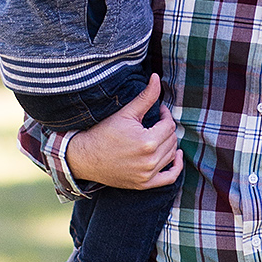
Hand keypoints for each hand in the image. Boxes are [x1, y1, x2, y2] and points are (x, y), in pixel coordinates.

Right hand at [66, 73, 182, 188]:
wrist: (84, 157)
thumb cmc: (103, 132)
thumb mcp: (125, 113)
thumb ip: (146, 97)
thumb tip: (157, 77)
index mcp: (147, 142)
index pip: (169, 125)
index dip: (165, 115)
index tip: (158, 110)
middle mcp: (150, 161)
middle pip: (172, 139)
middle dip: (166, 128)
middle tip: (156, 122)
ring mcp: (147, 175)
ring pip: (171, 154)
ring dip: (169, 143)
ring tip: (158, 134)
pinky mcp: (144, 184)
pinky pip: (170, 178)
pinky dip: (176, 166)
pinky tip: (176, 156)